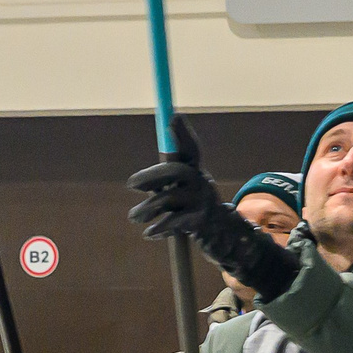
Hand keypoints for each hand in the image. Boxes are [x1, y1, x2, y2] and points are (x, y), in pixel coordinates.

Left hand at [127, 118, 297, 302]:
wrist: (222, 235)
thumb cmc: (192, 207)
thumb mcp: (182, 189)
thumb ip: (165, 178)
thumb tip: (138, 177)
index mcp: (195, 170)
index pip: (190, 148)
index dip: (183, 133)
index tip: (174, 117)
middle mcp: (200, 182)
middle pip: (175, 171)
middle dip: (151, 176)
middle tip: (130, 184)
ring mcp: (201, 201)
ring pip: (169, 199)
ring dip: (147, 208)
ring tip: (134, 217)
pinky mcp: (199, 222)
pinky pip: (175, 223)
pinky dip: (160, 228)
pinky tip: (149, 233)